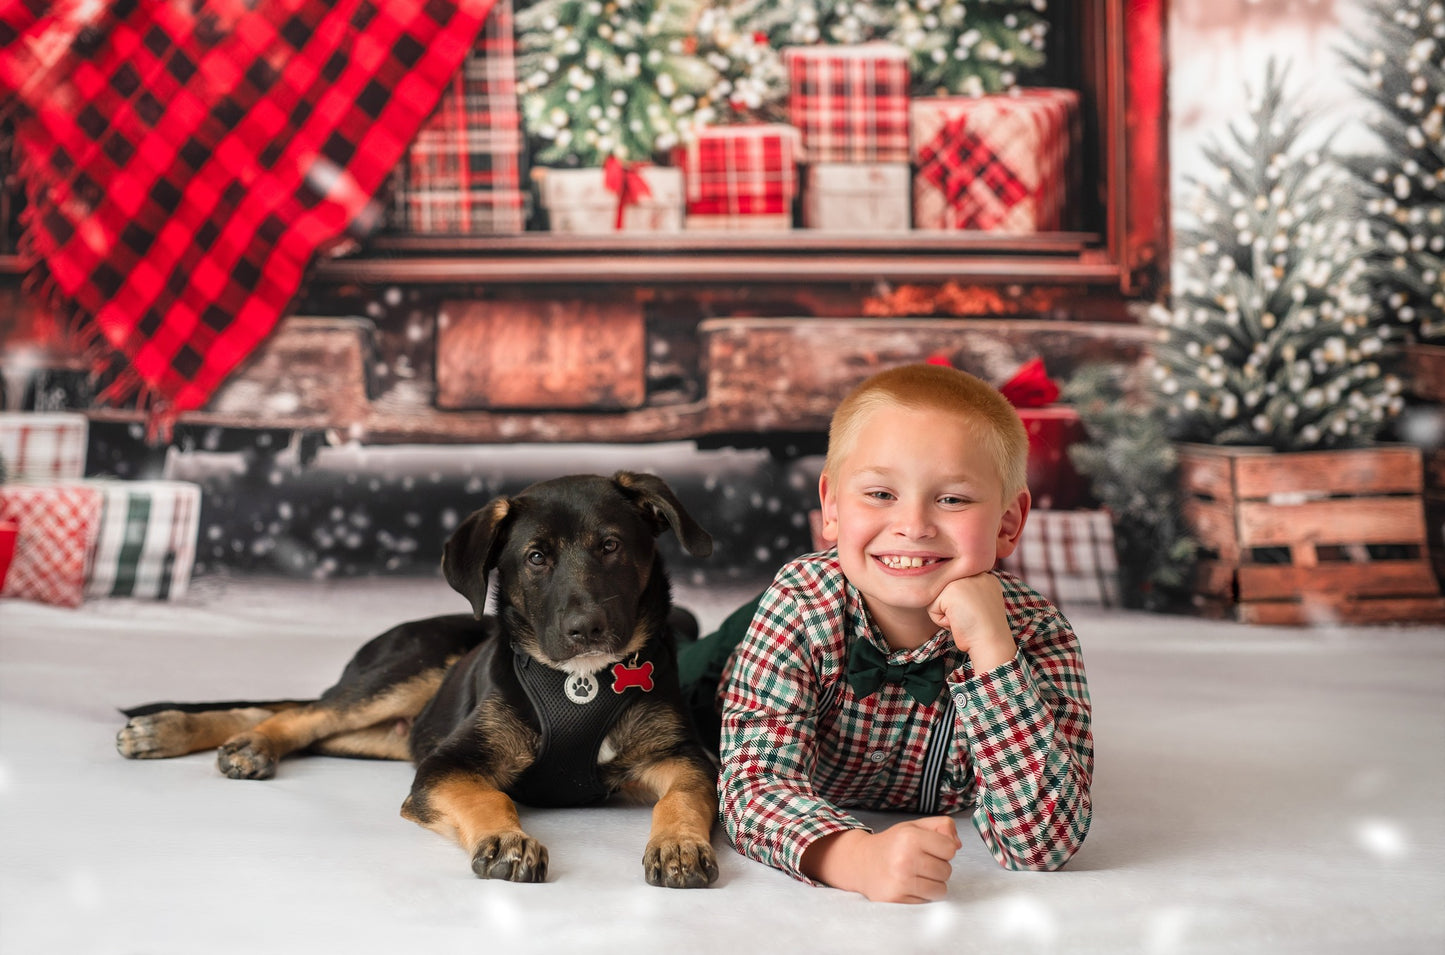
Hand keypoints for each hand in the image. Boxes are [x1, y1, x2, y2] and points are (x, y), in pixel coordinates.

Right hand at [800, 817, 961, 902]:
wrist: (861, 863)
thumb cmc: (892, 845)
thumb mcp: (915, 826)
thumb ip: (942, 826)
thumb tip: (957, 845)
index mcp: (910, 837)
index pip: (950, 849)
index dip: (943, 849)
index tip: (929, 848)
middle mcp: (904, 859)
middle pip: (947, 871)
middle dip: (937, 868)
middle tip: (919, 863)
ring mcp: (900, 881)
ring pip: (940, 890)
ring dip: (931, 884)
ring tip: (915, 875)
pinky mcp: (896, 899)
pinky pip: (926, 902)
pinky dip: (920, 896)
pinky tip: (906, 886)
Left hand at [928, 574, 1015, 673]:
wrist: (991, 642)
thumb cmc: (983, 631)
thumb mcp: (979, 604)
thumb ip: (966, 594)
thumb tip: (946, 597)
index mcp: (984, 577)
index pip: (955, 587)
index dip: (959, 606)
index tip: (974, 616)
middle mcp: (974, 574)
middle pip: (945, 591)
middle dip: (952, 609)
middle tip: (969, 618)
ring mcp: (963, 579)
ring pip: (937, 598)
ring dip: (945, 614)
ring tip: (963, 620)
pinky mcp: (951, 590)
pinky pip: (932, 607)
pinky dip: (941, 620)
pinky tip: (958, 622)